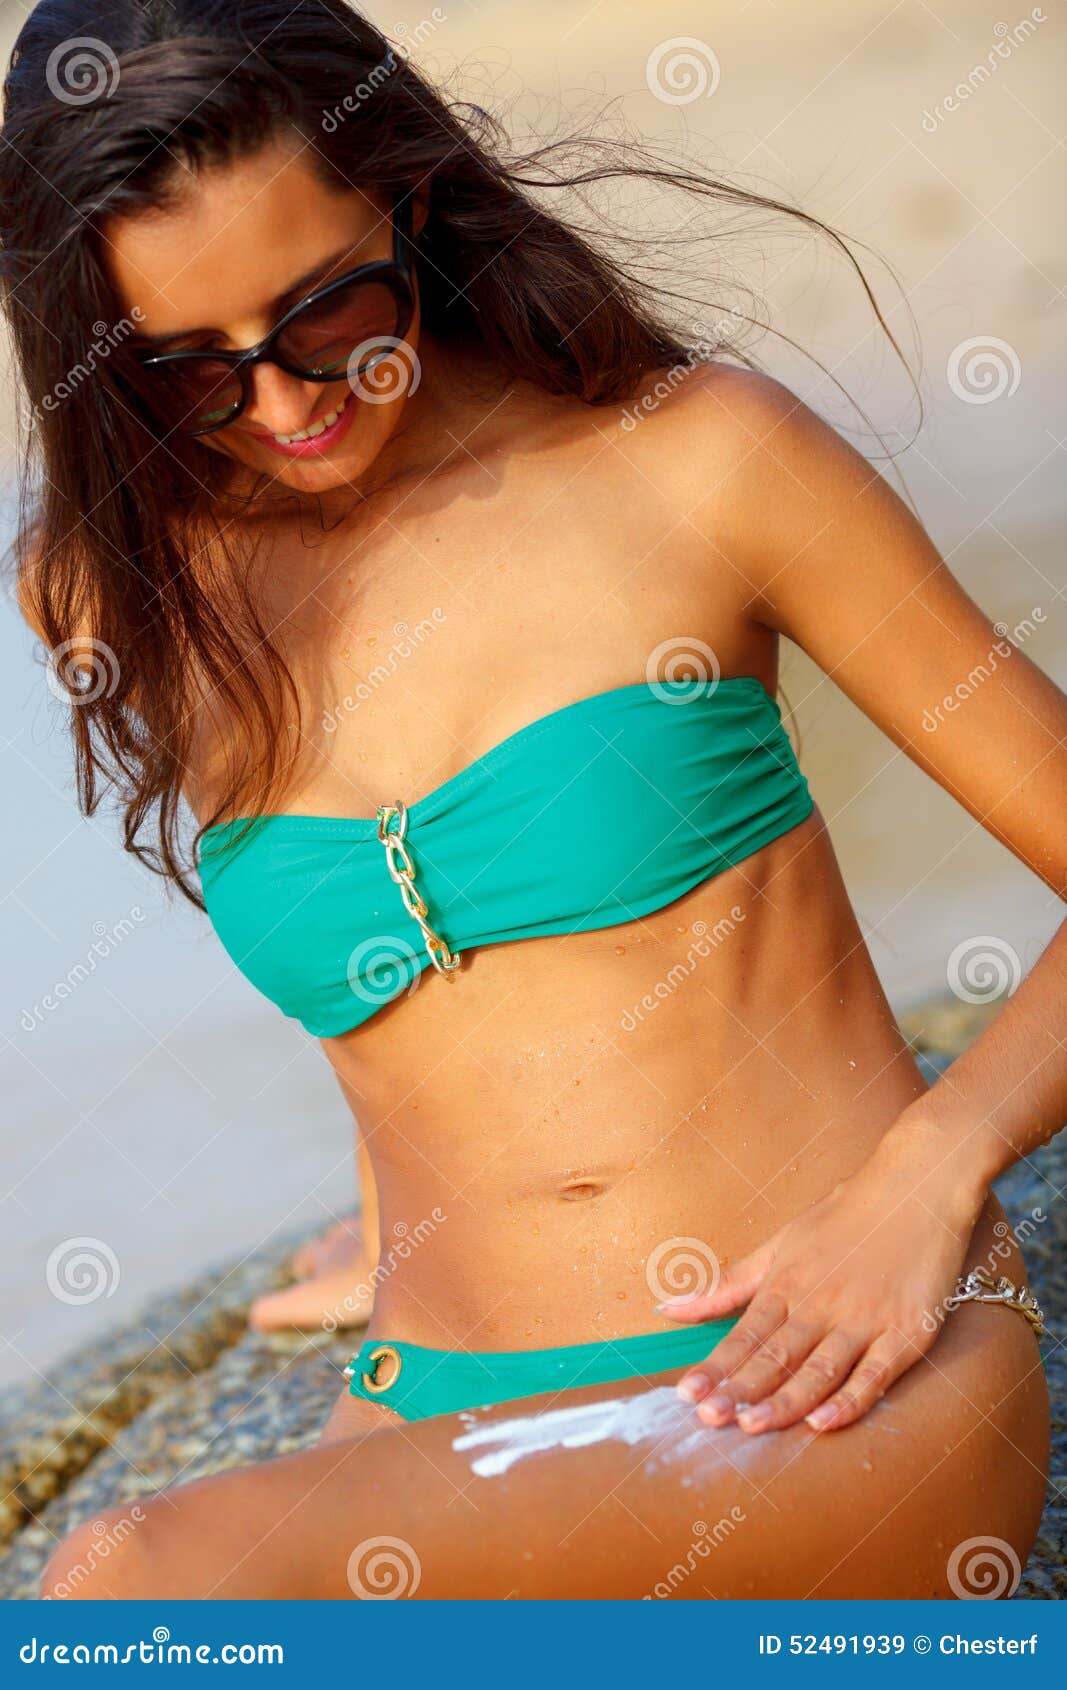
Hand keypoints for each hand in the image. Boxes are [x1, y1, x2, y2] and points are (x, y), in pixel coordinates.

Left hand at [659, 1127, 985, 1433]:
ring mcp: (864, 1320)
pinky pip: (875, 1374)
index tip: (687, 1395)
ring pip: (818, 1369)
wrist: (917, 1187)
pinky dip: (849, 1400)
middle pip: (776, 1355)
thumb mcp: (782, 1243)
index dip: (715, 1366)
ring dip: (784, 1400)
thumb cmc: (847, 1215)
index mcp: (788, 1283)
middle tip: (709, 1419)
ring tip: (751, 1426)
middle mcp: (821, 1304)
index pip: (744, 1334)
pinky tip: (823, 1422)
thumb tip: (669, 1308)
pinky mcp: (907, 1332)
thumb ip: (729, 1283)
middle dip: (740, 1389)